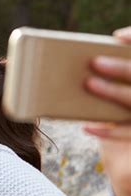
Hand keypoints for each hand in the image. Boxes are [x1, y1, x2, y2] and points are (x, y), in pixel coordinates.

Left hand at [84, 26, 130, 195]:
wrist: (128, 159)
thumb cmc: (113, 106)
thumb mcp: (115, 89)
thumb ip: (108, 79)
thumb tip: (70, 67)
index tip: (116, 36)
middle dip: (120, 68)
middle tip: (94, 62)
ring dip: (112, 92)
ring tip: (88, 83)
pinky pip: (126, 134)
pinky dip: (107, 130)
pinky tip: (86, 126)